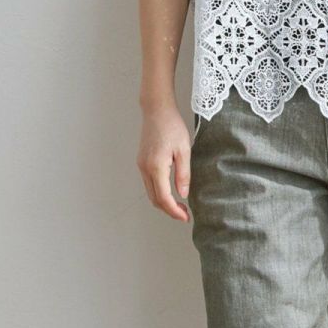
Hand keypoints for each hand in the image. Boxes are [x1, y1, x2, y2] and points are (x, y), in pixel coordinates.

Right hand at [137, 104, 193, 222]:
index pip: (164, 197)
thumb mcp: (184, 150)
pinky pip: (149, 184)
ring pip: (150, 193)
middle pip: (155, 199)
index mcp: (156, 166)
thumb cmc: (172, 126)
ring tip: (180, 205)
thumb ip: (183, 174)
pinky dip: (159, 193)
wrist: (157, 110)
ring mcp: (141, 166)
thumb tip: (183, 194)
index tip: (185, 217)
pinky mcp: (142, 162)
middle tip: (185, 214)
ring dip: (164, 203)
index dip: (174, 211)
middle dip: (169, 210)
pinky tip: (171, 192)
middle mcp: (145, 168)